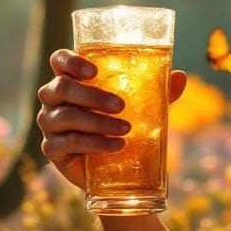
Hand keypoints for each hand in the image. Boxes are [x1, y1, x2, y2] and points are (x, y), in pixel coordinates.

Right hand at [37, 49, 186, 188]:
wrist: (115, 169)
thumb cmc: (123, 126)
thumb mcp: (142, 107)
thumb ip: (158, 91)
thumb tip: (180, 76)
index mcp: (71, 79)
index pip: (59, 60)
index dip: (71, 61)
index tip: (94, 71)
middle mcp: (54, 98)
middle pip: (61, 87)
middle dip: (92, 95)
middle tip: (121, 105)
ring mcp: (49, 124)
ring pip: (65, 116)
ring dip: (98, 122)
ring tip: (126, 129)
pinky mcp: (52, 149)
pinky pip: (69, 143)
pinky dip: (94, 143)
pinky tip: (116, 146)